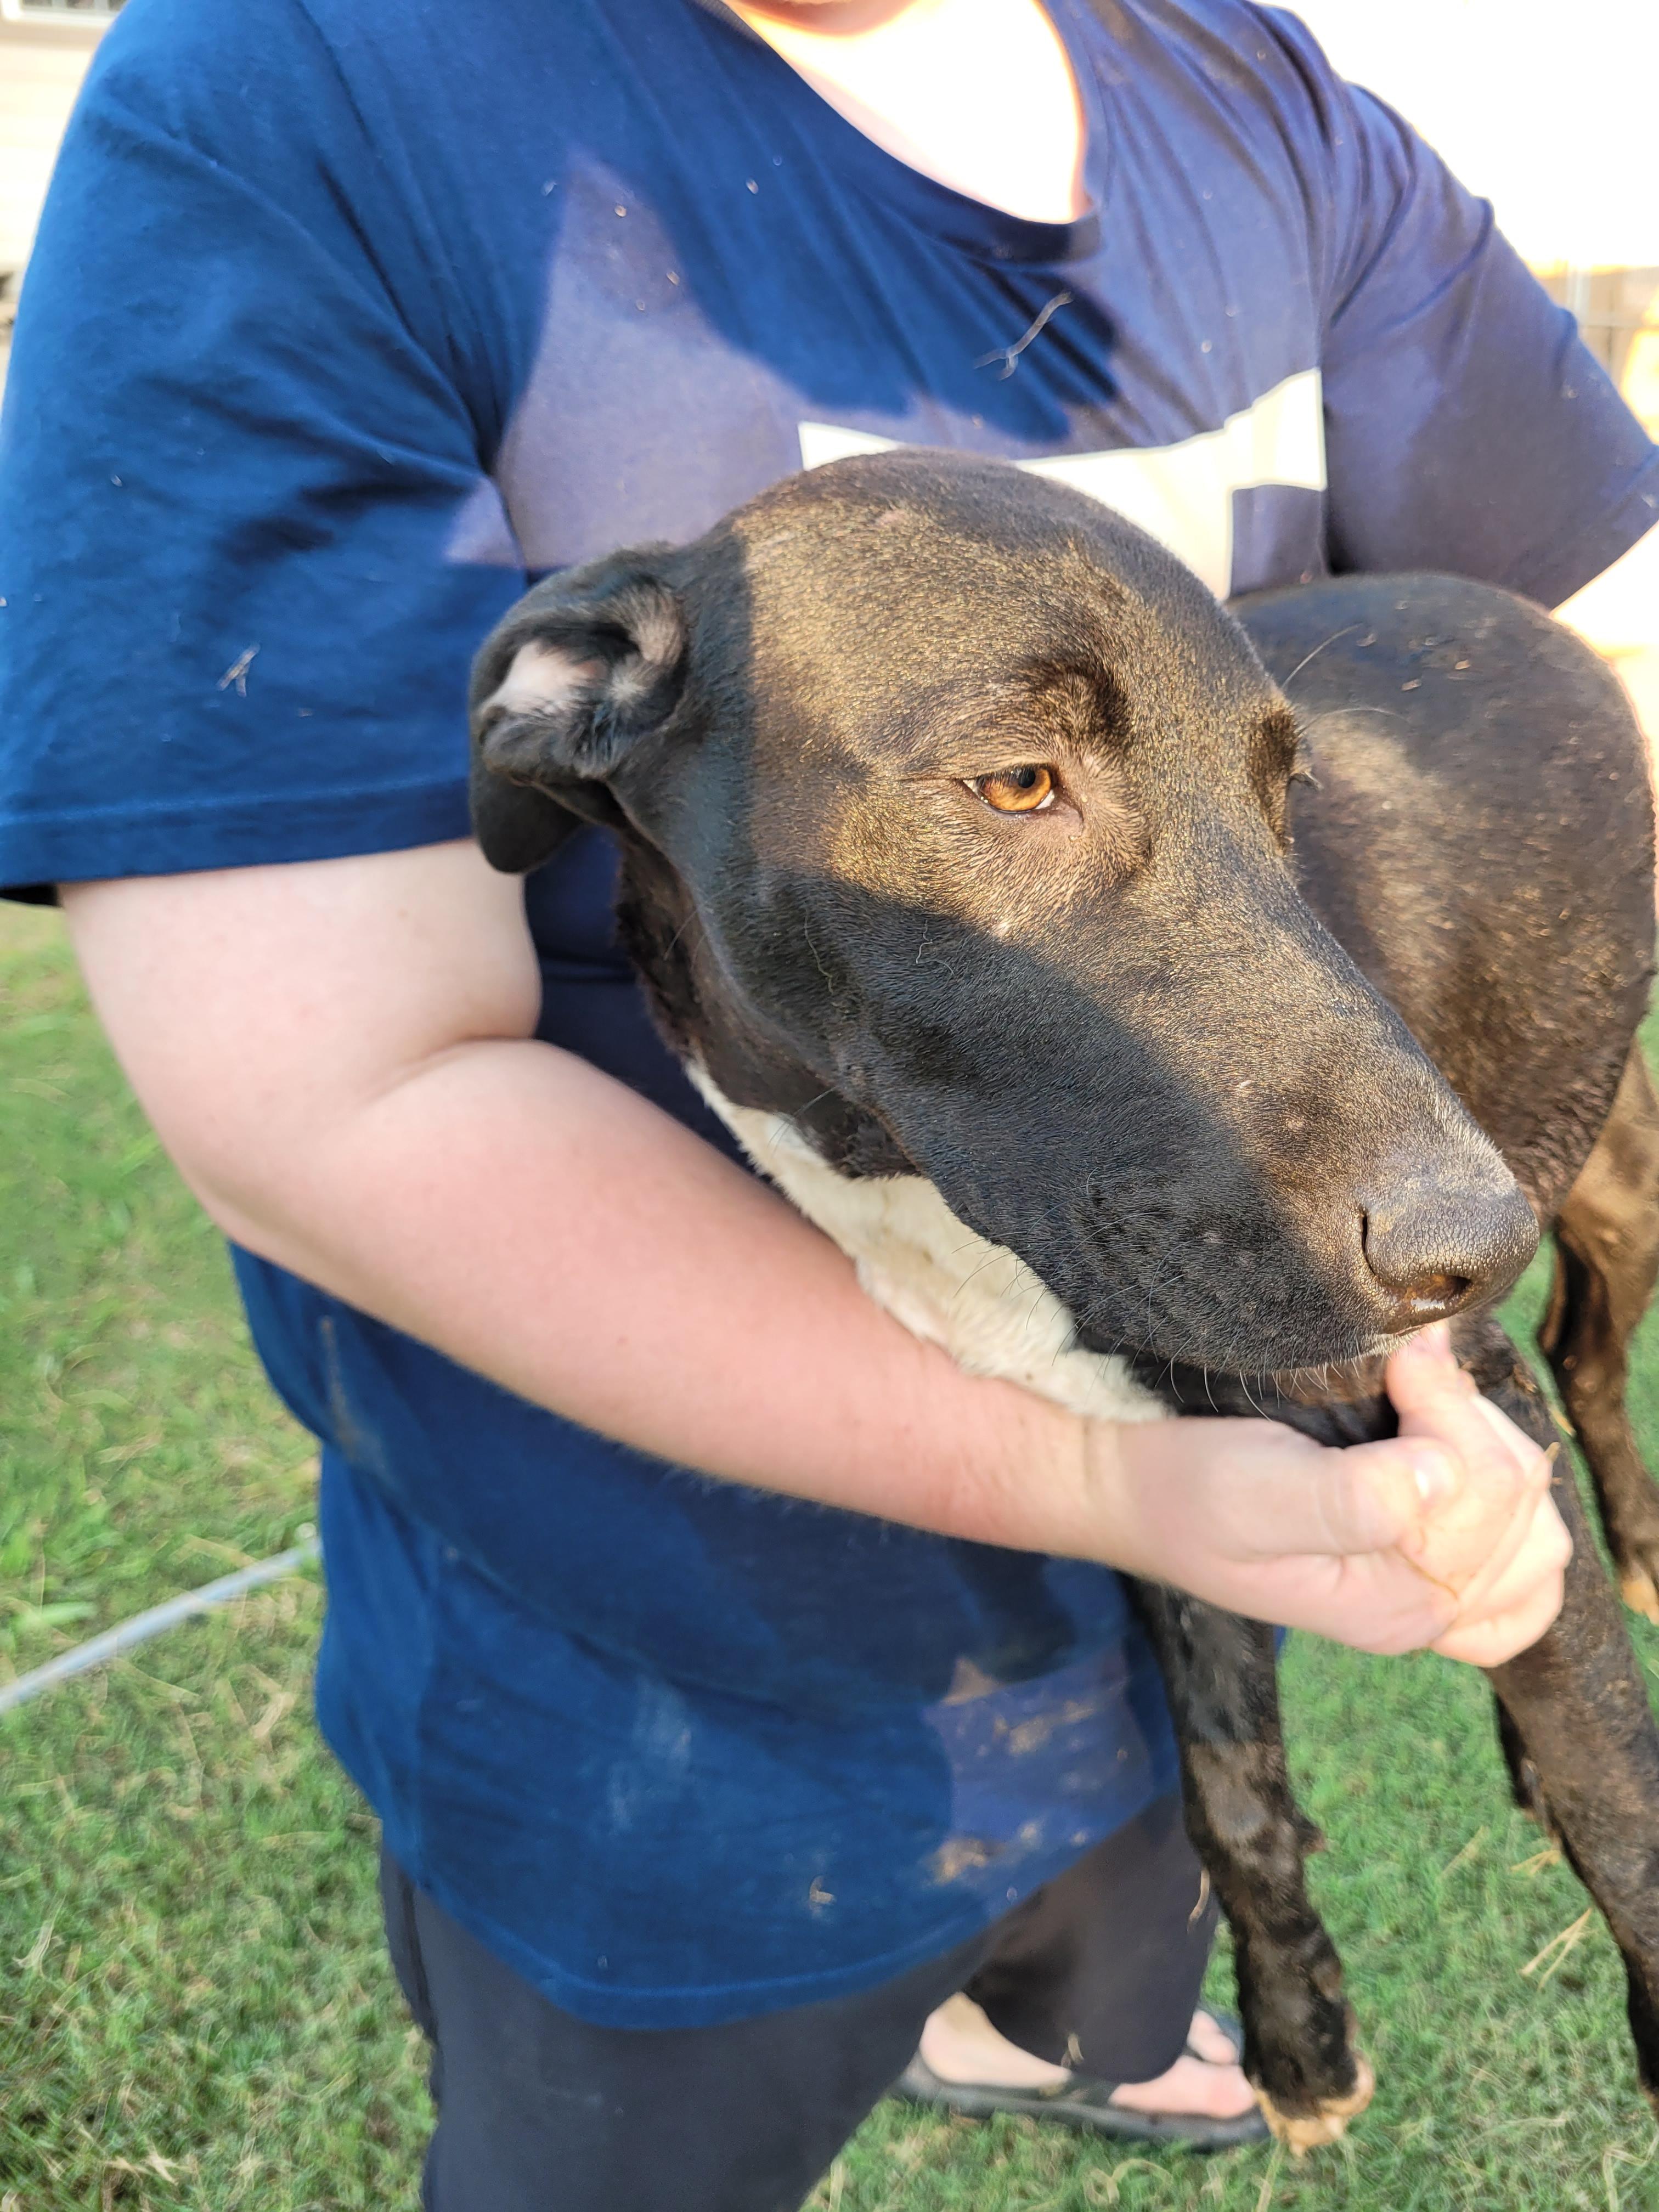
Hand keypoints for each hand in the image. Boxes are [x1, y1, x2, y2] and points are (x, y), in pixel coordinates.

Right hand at [1102, 1328, 1568, 1664]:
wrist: (1132, 1491)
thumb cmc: (1182, 1489)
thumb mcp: (1249, 1492)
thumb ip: (1349, 1497)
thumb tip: (1443, 1474)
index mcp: (1390, 1608)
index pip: (1488, 1499)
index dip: (1452, 1415)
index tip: (1396, 1364)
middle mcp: (1424, 1613)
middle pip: (1521, 1508)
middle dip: (1472, 1425)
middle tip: (1407, 1374)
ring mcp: (1430, 1594)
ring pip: (1535, 1523)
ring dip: (1493, 1448)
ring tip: (1426, 1404)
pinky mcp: (1424, 1563)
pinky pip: (1523, 1556)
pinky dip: (1511, 1501)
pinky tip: (1456, 1456)